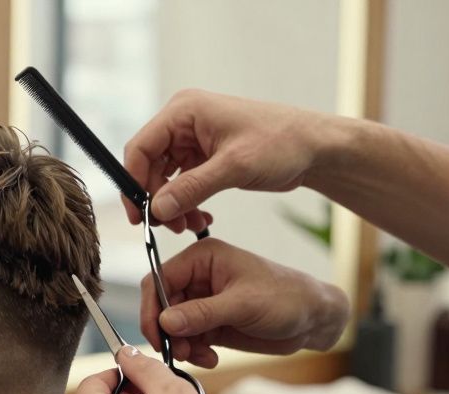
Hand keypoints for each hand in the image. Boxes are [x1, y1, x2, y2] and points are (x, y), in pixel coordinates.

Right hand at [123, 89, 331, 231]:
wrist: (315, 148)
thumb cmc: (282, 142)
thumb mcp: (235, 166)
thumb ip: (193, 188)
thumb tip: (157, 209)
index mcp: (185, 111)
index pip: (140, 147)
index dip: (133, 182)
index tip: (139, 214)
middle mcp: (183, 123)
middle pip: (148, 165)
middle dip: (155, 199)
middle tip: (166, 227)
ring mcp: (192, 140)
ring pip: (162, 179)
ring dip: (171, 206)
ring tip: (187, 227)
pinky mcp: (203, 158)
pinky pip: (181, 185)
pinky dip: (185, 204)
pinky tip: (199, 220)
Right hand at [142, 238, 350, 367]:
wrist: (314, 320)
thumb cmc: (287, 297)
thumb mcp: (244, 304)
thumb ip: (202, 313)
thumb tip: (165, 321)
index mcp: (202, 258)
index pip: (159, 280)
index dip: (152, 307)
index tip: (158, 334)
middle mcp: (197, 278)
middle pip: (161, 306)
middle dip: (167, 331)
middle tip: (180, 352)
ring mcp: (202, 302)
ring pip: (171, 327)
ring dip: (181, 345)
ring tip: (200, 357)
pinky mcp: (209, 324)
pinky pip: (187, 340)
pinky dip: (193, 352)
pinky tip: (210, 358)